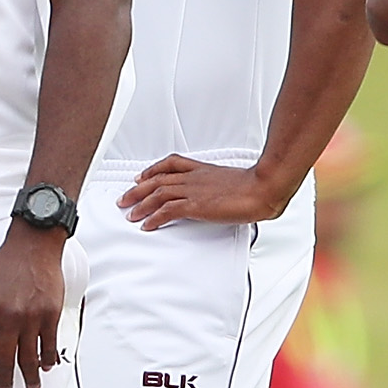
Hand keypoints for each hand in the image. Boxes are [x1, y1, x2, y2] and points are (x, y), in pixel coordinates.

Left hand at [0, 225, 67, 387]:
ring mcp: (32, 317)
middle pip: (5, 358)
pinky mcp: (50, 315)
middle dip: (5, 378)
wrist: (33, 246)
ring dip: (30, 375)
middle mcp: (10, 317)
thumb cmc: (8, 263)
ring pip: (30, 356)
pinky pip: (48, 344)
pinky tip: (47, 365)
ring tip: (31, 385)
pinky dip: (48, 358)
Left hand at [120, 156, 290, 229]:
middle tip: (125, 198)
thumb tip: (223, 196)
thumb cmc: (255, 186)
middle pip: (158, 179)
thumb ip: (223, 188)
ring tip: (130, 214)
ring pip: (158, 194)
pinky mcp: (196, 205)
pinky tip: (147, 225)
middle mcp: (194, 178)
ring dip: (141, 204)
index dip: (153, 170)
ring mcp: (194, 191)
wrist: (263, 189)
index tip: (142, 176)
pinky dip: (154, 218)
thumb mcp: (234, 182)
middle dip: (138, 189)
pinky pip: (167, 210)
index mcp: (203, 170)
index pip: (171, 163)